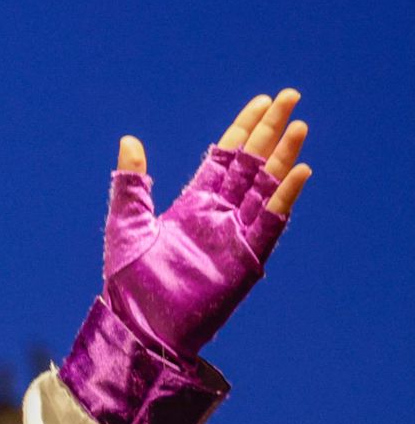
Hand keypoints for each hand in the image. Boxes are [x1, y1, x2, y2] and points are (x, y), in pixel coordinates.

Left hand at [102, 89, 312, 363]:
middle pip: (251, 164)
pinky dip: (284, 198)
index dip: (243, 129)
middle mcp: (219, 216)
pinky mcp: (245, 261)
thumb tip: (130, 139)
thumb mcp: (125, 225)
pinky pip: (270, 224)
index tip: (263, 101)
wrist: (139, 327)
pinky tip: (298, 172)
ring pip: (266, 188)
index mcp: (192, 204)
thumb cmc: (129, 283)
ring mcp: (235, 236)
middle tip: (291, 96)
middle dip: (270, 131)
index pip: (224, 158)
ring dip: (282, 158)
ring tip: (298, 126)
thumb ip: (131, 184)